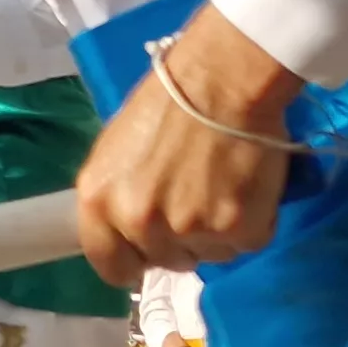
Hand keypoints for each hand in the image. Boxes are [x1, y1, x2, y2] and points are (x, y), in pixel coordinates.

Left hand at [75, 9, 297, 287]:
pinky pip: (243, 244)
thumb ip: (116, 196)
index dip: (131, 260)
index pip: (110, 266)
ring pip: (206, 255)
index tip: (146, 250)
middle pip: (162, 262)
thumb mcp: (116, 150)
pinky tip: (243, 187)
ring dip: (213, 233)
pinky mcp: (238, 230)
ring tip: (219, 186)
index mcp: (99, 202)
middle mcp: (139, 223)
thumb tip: (126, 230)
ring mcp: (190, 230)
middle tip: (192, 200)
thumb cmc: (166, 104)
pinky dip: (248, 224)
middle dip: (176, 241)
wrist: (222, 79)